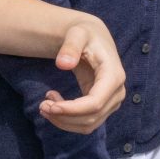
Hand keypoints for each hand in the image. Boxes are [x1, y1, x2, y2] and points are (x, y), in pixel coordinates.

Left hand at [37, 14, 126, 133]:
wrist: (92, 37)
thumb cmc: (84, 33)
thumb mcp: (76, 33)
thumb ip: (70, 46)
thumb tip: (63, 64)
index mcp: (114, 75)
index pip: (95, 103)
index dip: (71, 110)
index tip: (49, 105)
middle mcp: (118, 92)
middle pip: (91, 117)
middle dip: (64, 116)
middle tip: (41, 105)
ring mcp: (112, 101)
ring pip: (89, 125)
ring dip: (64, 121)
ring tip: (45, 105)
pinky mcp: (104, 106)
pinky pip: (87, 122)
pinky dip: (68, 119)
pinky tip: (56, 103)